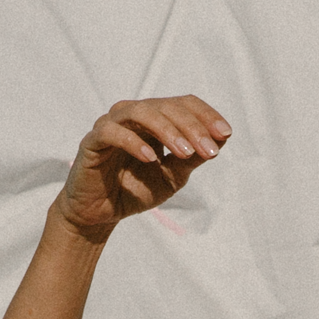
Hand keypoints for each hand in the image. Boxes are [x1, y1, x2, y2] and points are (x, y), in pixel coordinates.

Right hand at [56, 96, 230, 240]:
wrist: (99, 214)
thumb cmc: (135, 191)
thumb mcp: (173, 176)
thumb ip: (193, 157)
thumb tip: (222, 137)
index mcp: (152, 119)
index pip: (182, 104)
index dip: (205, 114)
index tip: (225, 133)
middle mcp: (132, 115)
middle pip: (165, 106)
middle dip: (191, 127)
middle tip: (210, 150)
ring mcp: (111, 124)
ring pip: (140, 112)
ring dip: (167, 130)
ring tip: (186, 152)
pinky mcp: (93, 141)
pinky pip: (113, 133)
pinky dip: (134, 143)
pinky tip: (152, 158)